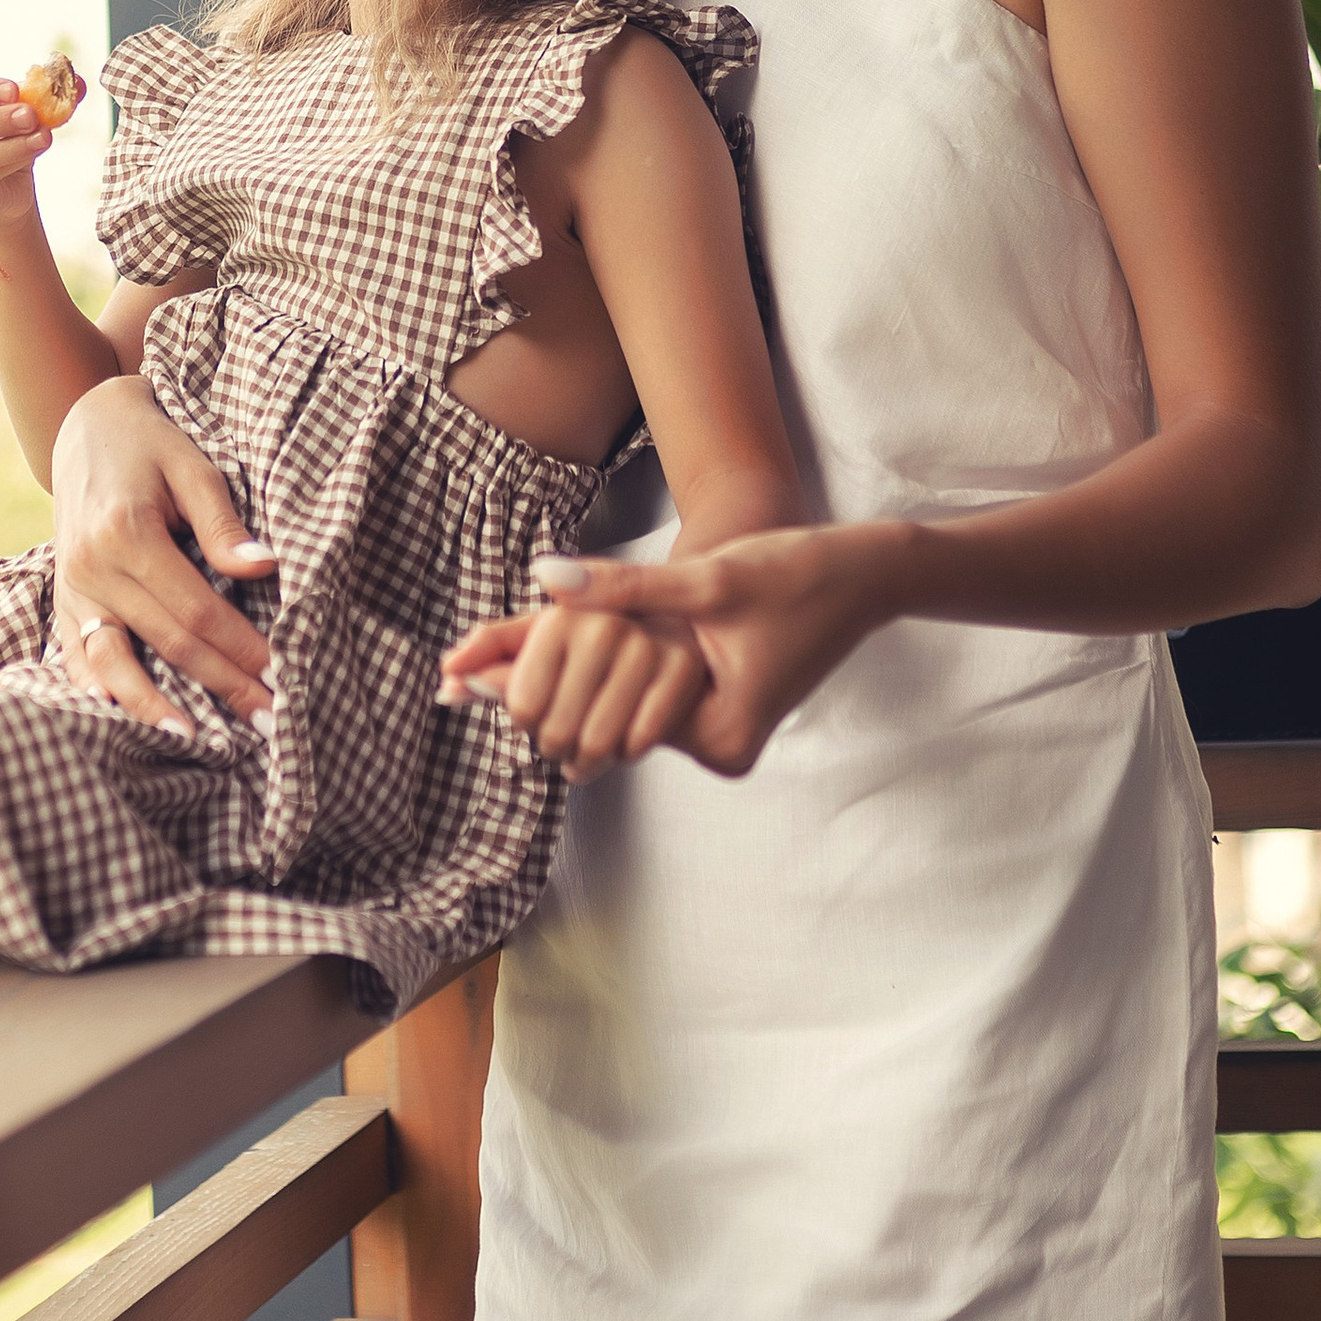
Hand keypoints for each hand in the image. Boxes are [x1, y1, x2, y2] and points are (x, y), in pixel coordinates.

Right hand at [0, 70, 54, 222]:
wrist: (7, 177)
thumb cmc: (7, 127)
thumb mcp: (23, 102)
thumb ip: (48, 89)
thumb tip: (77, 82)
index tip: (14, 90)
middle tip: (31, 115)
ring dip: (8, 146)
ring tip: (42, 137)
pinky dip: (8, 163)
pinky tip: (32, 152)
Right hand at [50, 376, 280, 730]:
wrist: (87, 427)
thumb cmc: (151, 443)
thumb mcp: (193, 466)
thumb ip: (223, 523)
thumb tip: (264, 568)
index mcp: (125, 533)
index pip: (196, 610)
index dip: (241, 647)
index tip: (280, 675)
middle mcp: (90, 568)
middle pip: (165, 643)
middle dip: (219, 684)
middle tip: (266, 721)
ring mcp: (70, 589)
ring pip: (112, 662)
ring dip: (154, 707)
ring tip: (194, 742)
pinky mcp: (63, 599)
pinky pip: (74, 657)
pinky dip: (97, 691)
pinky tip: (119, 720)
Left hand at [437, 602, 709, 782]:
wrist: (672, 621)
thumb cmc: (592, 637)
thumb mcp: (539, 639)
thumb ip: (491, 654)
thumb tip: (447, 676)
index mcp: (559, 617)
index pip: (522, 707)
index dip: (526, 723)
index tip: (538, 710)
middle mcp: (603, 625)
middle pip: (557, 732)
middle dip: (556, 746)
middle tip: (567, 733)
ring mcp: (648, 646)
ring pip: (598, 745)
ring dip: (589, 760)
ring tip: (590, 745)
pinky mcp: (682, 670)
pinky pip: (639, 744)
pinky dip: (628, 753)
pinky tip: (626, 737)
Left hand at [446, 523, 906, 778]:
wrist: (869, 574)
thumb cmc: (800, 574)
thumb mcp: (708, 578)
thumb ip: (623, 588)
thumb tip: (540, 578)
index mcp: (715, 735)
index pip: (600, 718)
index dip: (530, 693)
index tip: (456, 680)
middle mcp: (715, 747)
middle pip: (603, 723)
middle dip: (536, 692)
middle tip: (450, 673)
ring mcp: (716, 732)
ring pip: (619, 708)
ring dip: (568, 681)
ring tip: (475, 666)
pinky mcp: (716, 709)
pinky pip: (643, 695)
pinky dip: (604, 671)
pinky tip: (545, 645)